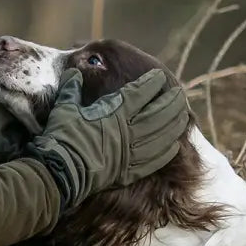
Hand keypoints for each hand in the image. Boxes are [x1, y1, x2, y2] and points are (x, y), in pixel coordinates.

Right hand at [26, 68, 189, 209]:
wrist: (61, 173)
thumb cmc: (62, 137)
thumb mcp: (65, 108)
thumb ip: (72, 88)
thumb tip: (73, 72)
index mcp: (114, 111)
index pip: (141, 92)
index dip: (152, 83)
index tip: (160, 76)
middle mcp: (129, 130)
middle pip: (159, 113)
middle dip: (171, 101)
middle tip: (180, 93)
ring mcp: (131, 152)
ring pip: (162, 136)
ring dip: (174, 125)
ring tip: (184, 116)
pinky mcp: (129, 171)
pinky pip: (154, 161)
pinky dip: (166, 152)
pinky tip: (174, 146)